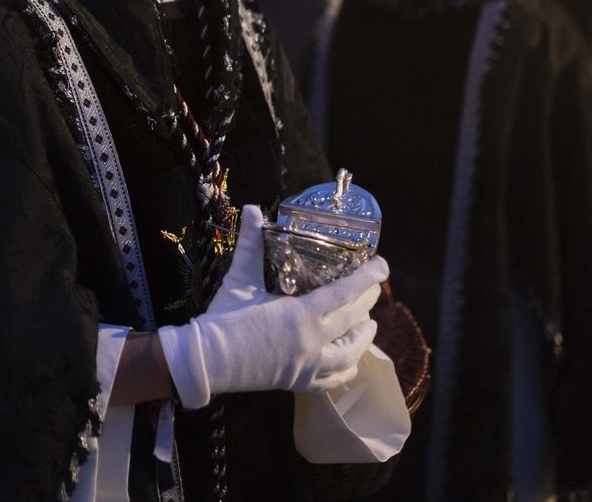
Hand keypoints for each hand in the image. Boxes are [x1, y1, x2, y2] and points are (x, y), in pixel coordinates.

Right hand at [156, 205, 386, 406]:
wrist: (208, 362)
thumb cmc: (224, 319)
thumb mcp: (239, 280)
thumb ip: (251, 244)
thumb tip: (252, 208)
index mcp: (301, 315)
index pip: (345, 293)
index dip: (367, 279)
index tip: (383, 267)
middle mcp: (313, 342)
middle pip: (353, 321)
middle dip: (368, 303)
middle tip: (374, 288)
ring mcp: (309, 366)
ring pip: (351, 354)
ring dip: (364, 338)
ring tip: (368, 325)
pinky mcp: (300, 382)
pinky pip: (334, 377)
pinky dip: (347, 367)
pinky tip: (349, 361)